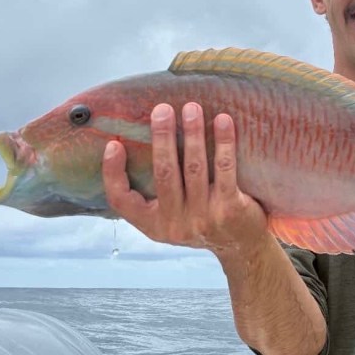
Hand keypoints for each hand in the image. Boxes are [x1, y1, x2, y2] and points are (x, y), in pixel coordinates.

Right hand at [102, 102, 268, 252]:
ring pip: (194, 168)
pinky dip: (223, 142)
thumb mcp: (173, 216)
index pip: (121, 200)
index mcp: (154, 225)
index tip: (113, 143)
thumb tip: (136, 142)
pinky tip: (223, 121)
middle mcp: (176, 224)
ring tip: (192, 108)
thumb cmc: (203, 219)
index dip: (112, 172)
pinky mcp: (230, 210)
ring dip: (193, 133)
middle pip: (163, 173)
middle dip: (162, 137)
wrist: (242, 246)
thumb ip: (156, 190)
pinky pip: (224, 170)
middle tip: (162, 109)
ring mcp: (203, 218)